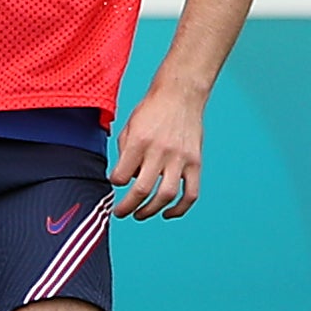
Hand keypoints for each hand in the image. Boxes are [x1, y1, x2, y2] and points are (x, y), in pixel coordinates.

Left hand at [110, 83, 205, 218]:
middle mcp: (160, 151)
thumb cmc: (152, 110)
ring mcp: (180, 159)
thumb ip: (125, 153)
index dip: (115, 183)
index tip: (115, 182)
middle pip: (142, 190)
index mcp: (140, 142)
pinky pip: (191, 193)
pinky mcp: (195, 163)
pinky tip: (167, 213)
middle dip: (127, 207)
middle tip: (120, 212)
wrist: (181, 95)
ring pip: (166, 195)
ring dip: (151, 211)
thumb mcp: (129, 126)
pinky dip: (180, 208)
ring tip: (139, 215)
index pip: (122, 175)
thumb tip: (125, 179)